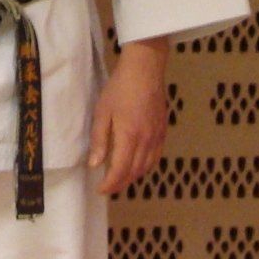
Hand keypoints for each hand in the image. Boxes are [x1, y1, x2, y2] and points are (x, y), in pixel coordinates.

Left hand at [88, 38, 167, 195]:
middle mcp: (146, 140)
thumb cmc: (120, 88)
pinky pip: (156, 156)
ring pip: (147, 166)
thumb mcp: (103, 111)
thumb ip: (100, 139)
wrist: (145, 69)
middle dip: (121, 183)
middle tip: (108, 187)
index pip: (120, 170)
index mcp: (129, 136)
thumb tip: (95, 164)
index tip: (101, 190)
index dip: (110, 184)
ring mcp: (157, 136)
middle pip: (135, 172)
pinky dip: (146, 166)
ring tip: (121, 178)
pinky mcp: (163, 130)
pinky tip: (138, 164)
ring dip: (133, 177)